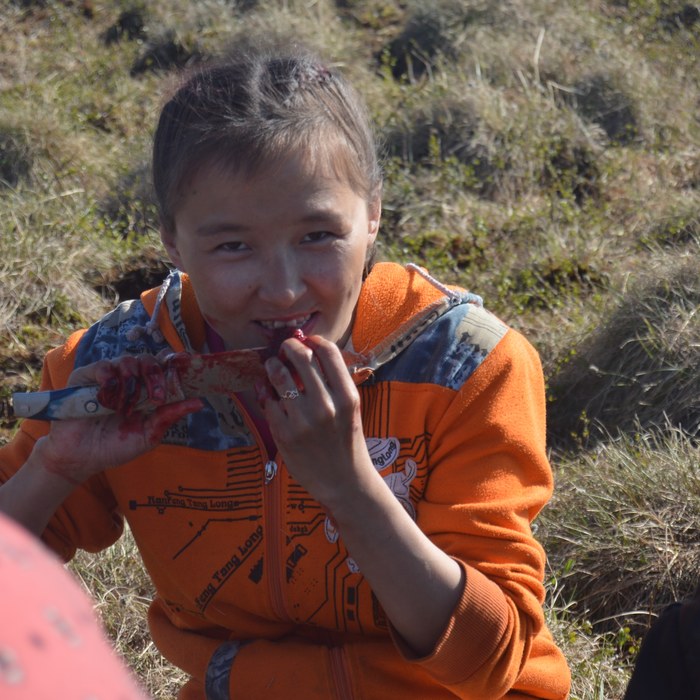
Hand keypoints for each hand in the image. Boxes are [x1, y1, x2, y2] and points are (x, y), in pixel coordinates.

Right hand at [37, 355, 202, 484]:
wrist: (81, 458)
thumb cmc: (115, 446)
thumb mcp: (149, 434)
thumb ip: (169, 416)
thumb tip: (199, 403)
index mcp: (148, 390)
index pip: (163, 366)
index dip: (174, 362)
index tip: (184, 362)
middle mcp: (130, 379)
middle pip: (149, 359)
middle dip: (155, 375)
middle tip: (155, 397)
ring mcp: (108, 376)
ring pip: (127, 360)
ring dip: (131, 384)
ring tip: (124, 409)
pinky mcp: (86, 377)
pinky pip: (102, 366)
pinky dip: (109, 380)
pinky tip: (107, 400)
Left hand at [258, 335, 374, 505]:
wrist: (344, 482)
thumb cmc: (346, 442)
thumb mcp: (351, 410)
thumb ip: (334, 384)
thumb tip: (311, 351)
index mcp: (347, 397)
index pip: (329, 352)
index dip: (314, 340)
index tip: (307, 341)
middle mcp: (326, 406)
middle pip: (301, 357)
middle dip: (289, 347)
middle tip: (285, 348)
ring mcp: (303, 420)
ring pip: (279, 376)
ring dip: (273, 365)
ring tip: (273, 366)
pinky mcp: (284, 434)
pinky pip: (267, 400)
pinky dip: (265, 391)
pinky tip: (267, 391)